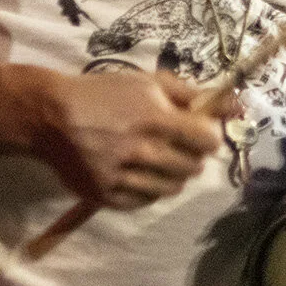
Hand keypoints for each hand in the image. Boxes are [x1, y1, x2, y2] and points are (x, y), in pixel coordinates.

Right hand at [5, 64, 227, 209]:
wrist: (50, 116)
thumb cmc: (104, 94)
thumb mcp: (146, 82)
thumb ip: (191, 94)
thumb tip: (235, 105)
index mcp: (153, 118)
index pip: (207, 140)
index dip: (208, 136)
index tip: (198, 132)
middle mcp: (139, 150)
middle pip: (192, 167)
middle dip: (191, 155)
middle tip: (175, 144)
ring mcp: (121, 177)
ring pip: (171, 188)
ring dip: (172, 175)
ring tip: (156, 159)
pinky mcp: (105, 196)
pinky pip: (145, 202)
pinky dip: (148, 190)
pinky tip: (138, 173)